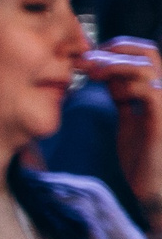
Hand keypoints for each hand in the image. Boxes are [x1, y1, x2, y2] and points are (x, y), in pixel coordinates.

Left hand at [87, 38, 161, 211]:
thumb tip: (104, 72)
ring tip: (91, 74)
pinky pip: (149, 90)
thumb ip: (122, 96)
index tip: (89, 58)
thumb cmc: (144, 157)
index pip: (144, 51)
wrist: (155, 191)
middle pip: (148, 50)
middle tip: (85, 62)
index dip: (117, 48)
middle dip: (113, 50)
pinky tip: (110, 94)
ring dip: (113, 65)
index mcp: (160, 89)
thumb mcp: (130, 120)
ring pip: (146, 66)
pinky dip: (125, 86)